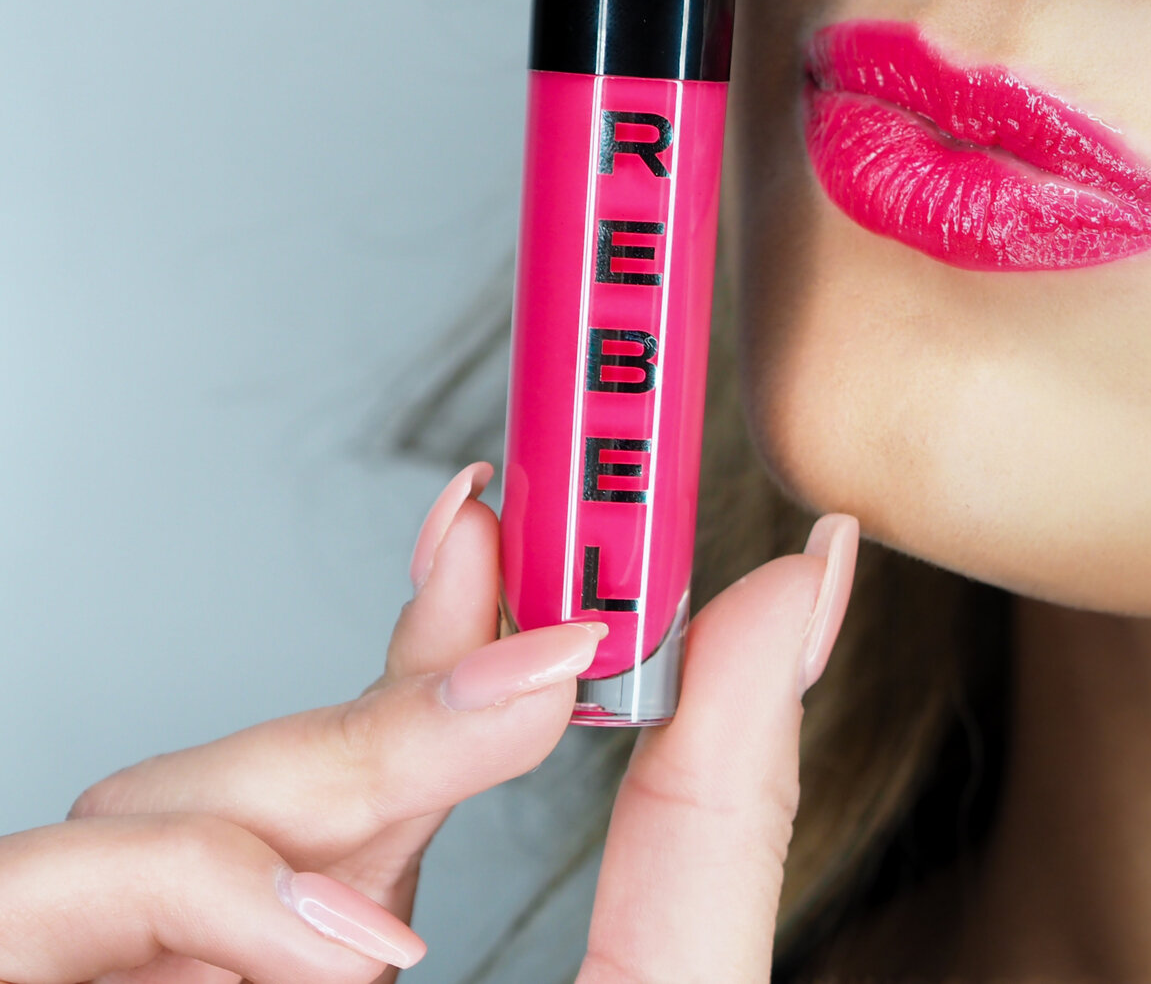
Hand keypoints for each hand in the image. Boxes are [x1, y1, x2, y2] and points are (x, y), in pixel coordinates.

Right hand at [0, 458, 861, 982]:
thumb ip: (719, 816)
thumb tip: (800, 584)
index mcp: (350, 958)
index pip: (373, 745)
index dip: (439, 607)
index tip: (508, 489)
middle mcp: (221, 959)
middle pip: (260, 763)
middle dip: (393, 708)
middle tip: (545, 668)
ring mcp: (109, 975)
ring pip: (144, 805)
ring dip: (297, 809)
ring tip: (416, 923)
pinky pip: (46, 887)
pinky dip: (196, 889)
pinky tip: (344, 955)